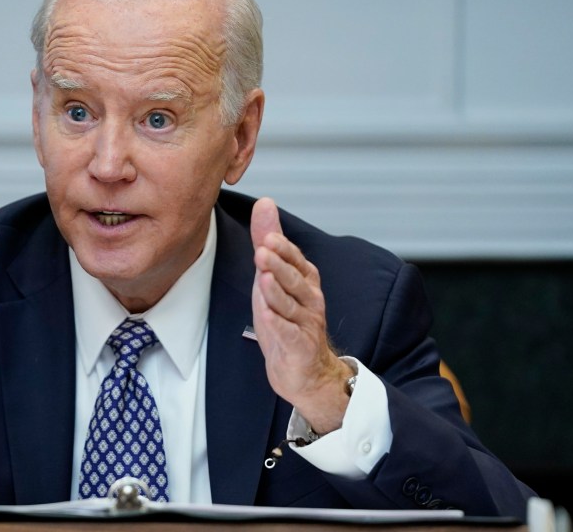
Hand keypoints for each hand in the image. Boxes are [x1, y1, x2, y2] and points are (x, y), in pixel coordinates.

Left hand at [250, 198, 352, 433]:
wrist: (304, 370)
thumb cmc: (286, 320)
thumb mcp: (272, 278)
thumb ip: (268, 241)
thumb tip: (265, 203)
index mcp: (304, 280)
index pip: (295, 260)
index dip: (283, 249)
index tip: (268, 236)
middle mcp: (309, 299)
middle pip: (295, 280)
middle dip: (279, 265)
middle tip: (262, 250)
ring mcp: (306, 323)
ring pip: (291, 305)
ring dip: (277, 292)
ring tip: (263, 279)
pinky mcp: (299, 347)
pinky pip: (289, 333)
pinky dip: (278, 324)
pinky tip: (267, 315)